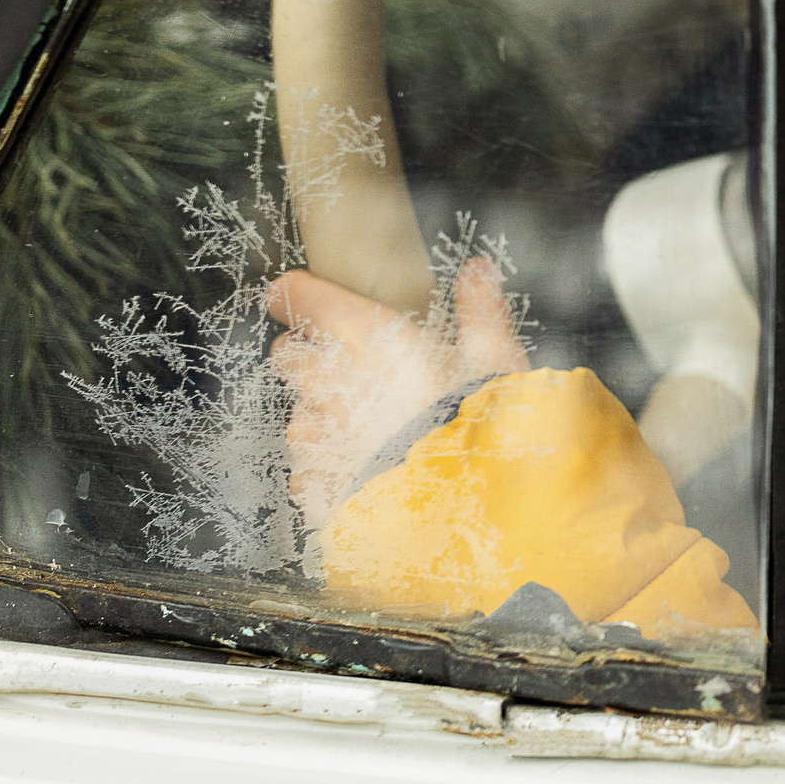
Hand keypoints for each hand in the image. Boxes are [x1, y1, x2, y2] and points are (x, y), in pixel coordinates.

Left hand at [265, 258, 528, 527]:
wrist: (468, 511)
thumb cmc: (482, 427)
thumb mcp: (497, 360)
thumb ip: (480, 311)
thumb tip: (477, 272)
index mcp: (366, 339)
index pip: (298, 298)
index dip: (298, 294)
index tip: (306, 295)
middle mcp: (327, 382)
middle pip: (287, 355)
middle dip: (307, 355)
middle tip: (348, 365)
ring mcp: (316, 438)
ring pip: (299, 414)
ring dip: (322, 416)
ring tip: (369, 430)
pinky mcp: (315, 484)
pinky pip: (308, 468)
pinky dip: (328, 466)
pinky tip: (366, 471)